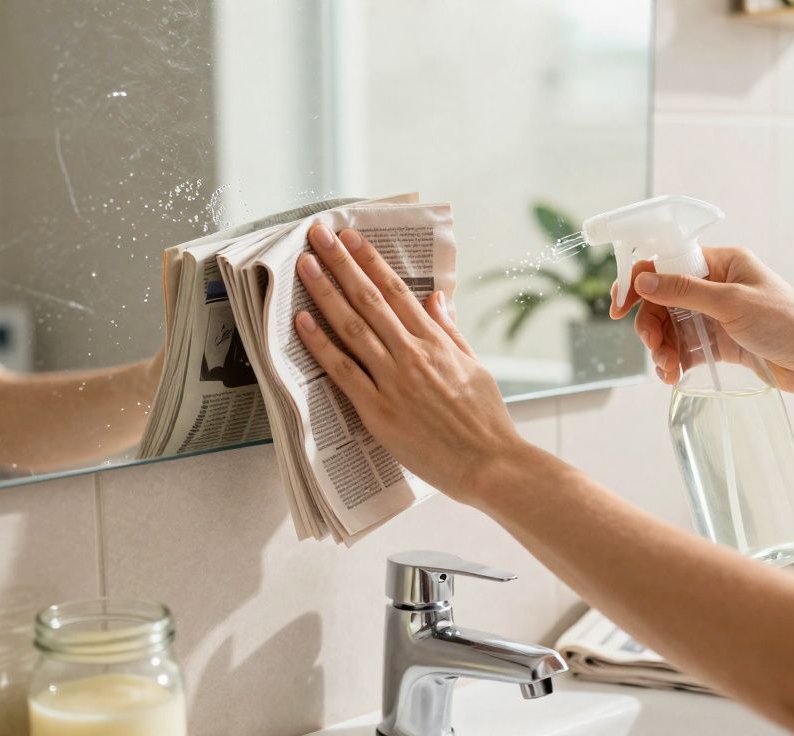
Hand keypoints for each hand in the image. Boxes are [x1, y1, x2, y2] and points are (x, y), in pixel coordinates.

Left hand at [292, 224, 528, 501]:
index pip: (396, 290)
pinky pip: (343, 371)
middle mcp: (412, 354)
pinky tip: (303, 322)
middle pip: (368, 299)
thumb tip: (438, 298)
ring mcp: (393, 381)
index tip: (351, 238)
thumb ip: (451, 331)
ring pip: (352, 327)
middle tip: (318, 236)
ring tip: (306, 265)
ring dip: (325, 292)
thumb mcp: (475, 366)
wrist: (490, 464)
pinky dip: (321, 344)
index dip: (370, 260)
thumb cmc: (486, 420)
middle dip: (341, 262)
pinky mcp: (378, 411)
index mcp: (436, 341)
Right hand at [610, 247, 793, 393]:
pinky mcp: (719, 342)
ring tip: (666, 368)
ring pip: (670, 327)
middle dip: (651, 325)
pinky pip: (684, 348)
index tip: (619, 308)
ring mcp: (715, 315)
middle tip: (653, 347)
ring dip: (661, 348)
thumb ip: (684, 291)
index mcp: (720, 263)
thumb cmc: (786, 321)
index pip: (666, 265)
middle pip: (662, 301)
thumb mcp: (731, 303)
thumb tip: (642, 280)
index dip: (638, 283)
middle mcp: (714, 286)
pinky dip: (674, 361)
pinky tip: (672, 375)